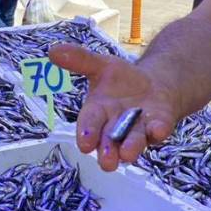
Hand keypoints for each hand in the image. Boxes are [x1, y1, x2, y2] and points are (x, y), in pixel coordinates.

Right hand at [49, 44, 176, 171]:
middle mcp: (115, 127)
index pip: (89, 124)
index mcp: (97, 112)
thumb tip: (53, 50)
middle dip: (107, 151)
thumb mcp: (102, 66)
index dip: (87, 134)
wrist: (154, 85)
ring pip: (132, 142)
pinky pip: (157, 131)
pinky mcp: (157, 127)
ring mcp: (137, 130)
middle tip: (107, 160)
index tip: (85, 144)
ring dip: (131, 148)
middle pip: (109, 141)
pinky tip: (158, 129)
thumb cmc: (122, 80)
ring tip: (127, 154)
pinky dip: (158, 131)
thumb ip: (80, 60)